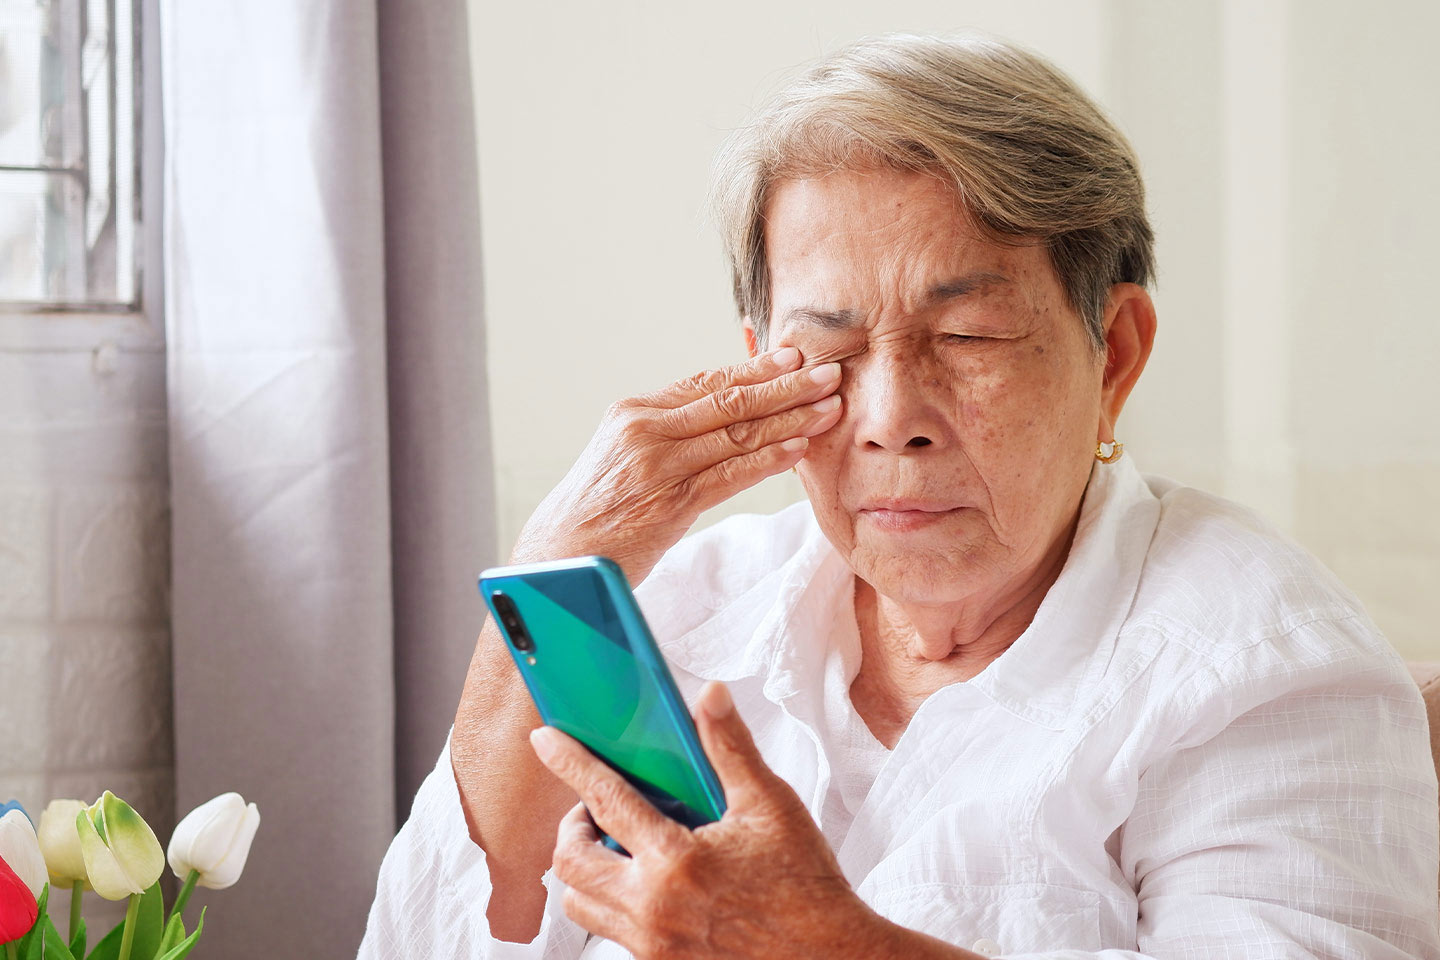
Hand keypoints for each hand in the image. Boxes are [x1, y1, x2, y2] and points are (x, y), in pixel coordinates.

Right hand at [510, 348, 841, 582]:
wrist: (561, 558)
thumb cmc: (597, 512)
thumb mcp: (625, 458)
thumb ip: (667, 434)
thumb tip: (721, 417)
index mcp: (634, 412)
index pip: (706, 382)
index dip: (756, 369)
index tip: (794, 357)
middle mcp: (645, 431)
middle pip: (729, 401)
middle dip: (786, 387)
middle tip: (829, 373)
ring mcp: (657, 467)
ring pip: (737, 435)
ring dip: (791, 420)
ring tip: (830, 408)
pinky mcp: (669, 505)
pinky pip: (730, 475)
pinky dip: (769, 460)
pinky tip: (799, 450)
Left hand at [529, 681, 887, 959]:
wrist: (826, 956)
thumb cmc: (804, 883)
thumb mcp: (771, 805)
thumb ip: (731, 748)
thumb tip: (711, 695)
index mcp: (677, 860)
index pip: (605, 799)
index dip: (570, 763)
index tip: (546, 740)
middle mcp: (652, 907)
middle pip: (570, 861)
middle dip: (571, 827)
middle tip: (595, 809)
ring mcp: (652, 942)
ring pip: (579, 904)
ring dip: (584, 869)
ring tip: (616, 846)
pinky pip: (609, 931)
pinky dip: (609, 901)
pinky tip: (645, 882)